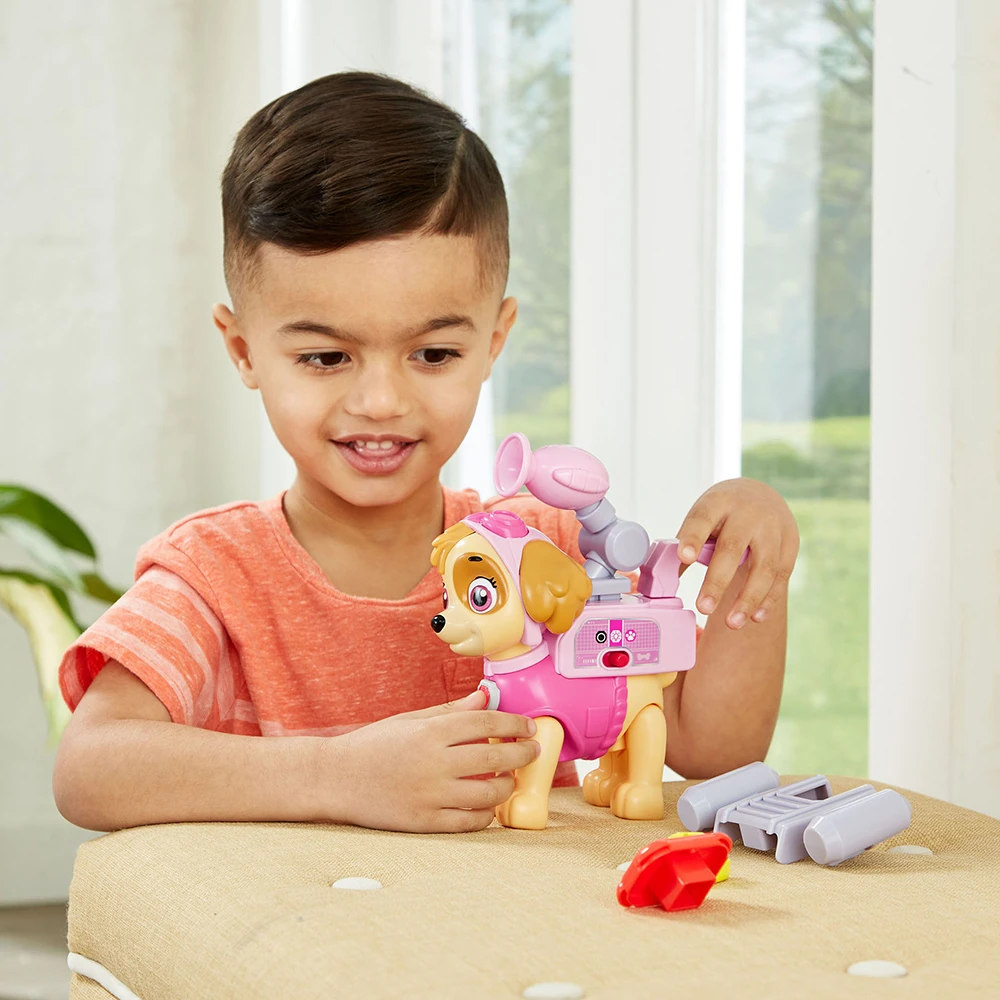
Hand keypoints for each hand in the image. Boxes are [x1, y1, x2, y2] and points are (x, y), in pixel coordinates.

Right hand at [334, 690, 540, 832]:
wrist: (334, 779)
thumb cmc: (373, 745)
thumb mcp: (410, 719)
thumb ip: (450, 711)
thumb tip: (484, 698)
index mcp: (430, 731)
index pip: (486, 724)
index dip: (514, 725)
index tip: (529, 727)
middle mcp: (434, 762)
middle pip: (495, 759)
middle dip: (522, 755)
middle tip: (532, 752)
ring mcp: (430, 795)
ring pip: (489, 794)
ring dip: (507, 786)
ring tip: (509, 779)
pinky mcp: (424, 822)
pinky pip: (470, 822)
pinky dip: (486, 814)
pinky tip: (488, 805)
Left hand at [675, 478, 797, 629]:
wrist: (761, 495)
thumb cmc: (723, 512)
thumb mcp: (704, 516)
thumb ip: (688, 543)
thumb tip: (665, 578)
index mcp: (718, 502)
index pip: (703, 519)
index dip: (693, 537)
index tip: (683, 557)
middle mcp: (748, 513)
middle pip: (732, 548)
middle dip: (717, 581)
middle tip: (703, 607)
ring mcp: (773, 528)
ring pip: (763, 567)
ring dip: (747, 598)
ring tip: (731, 623)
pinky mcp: (790, 544)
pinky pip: (780, 576)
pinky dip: (768, 599)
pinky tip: (755, 617)